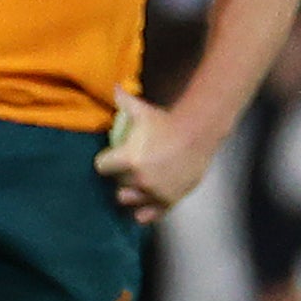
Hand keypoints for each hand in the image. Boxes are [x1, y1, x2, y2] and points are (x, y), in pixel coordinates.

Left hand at [93, 88, 219, 222]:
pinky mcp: (169, 200)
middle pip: (116, 184)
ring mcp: (155, 191)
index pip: (101, 167)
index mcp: (128, 159)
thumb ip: (124, 100)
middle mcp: (139, 179)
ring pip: (130, 200)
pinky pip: (150, 215)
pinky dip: (145, 212)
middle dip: (119, 178)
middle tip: (128, 169)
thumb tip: (113, 85)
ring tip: (136, 186)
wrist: (200, 133)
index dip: (104, 162)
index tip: (111, 158)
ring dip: (131, 194)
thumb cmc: (168, 121)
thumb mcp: (143, 110)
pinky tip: (143, 208)